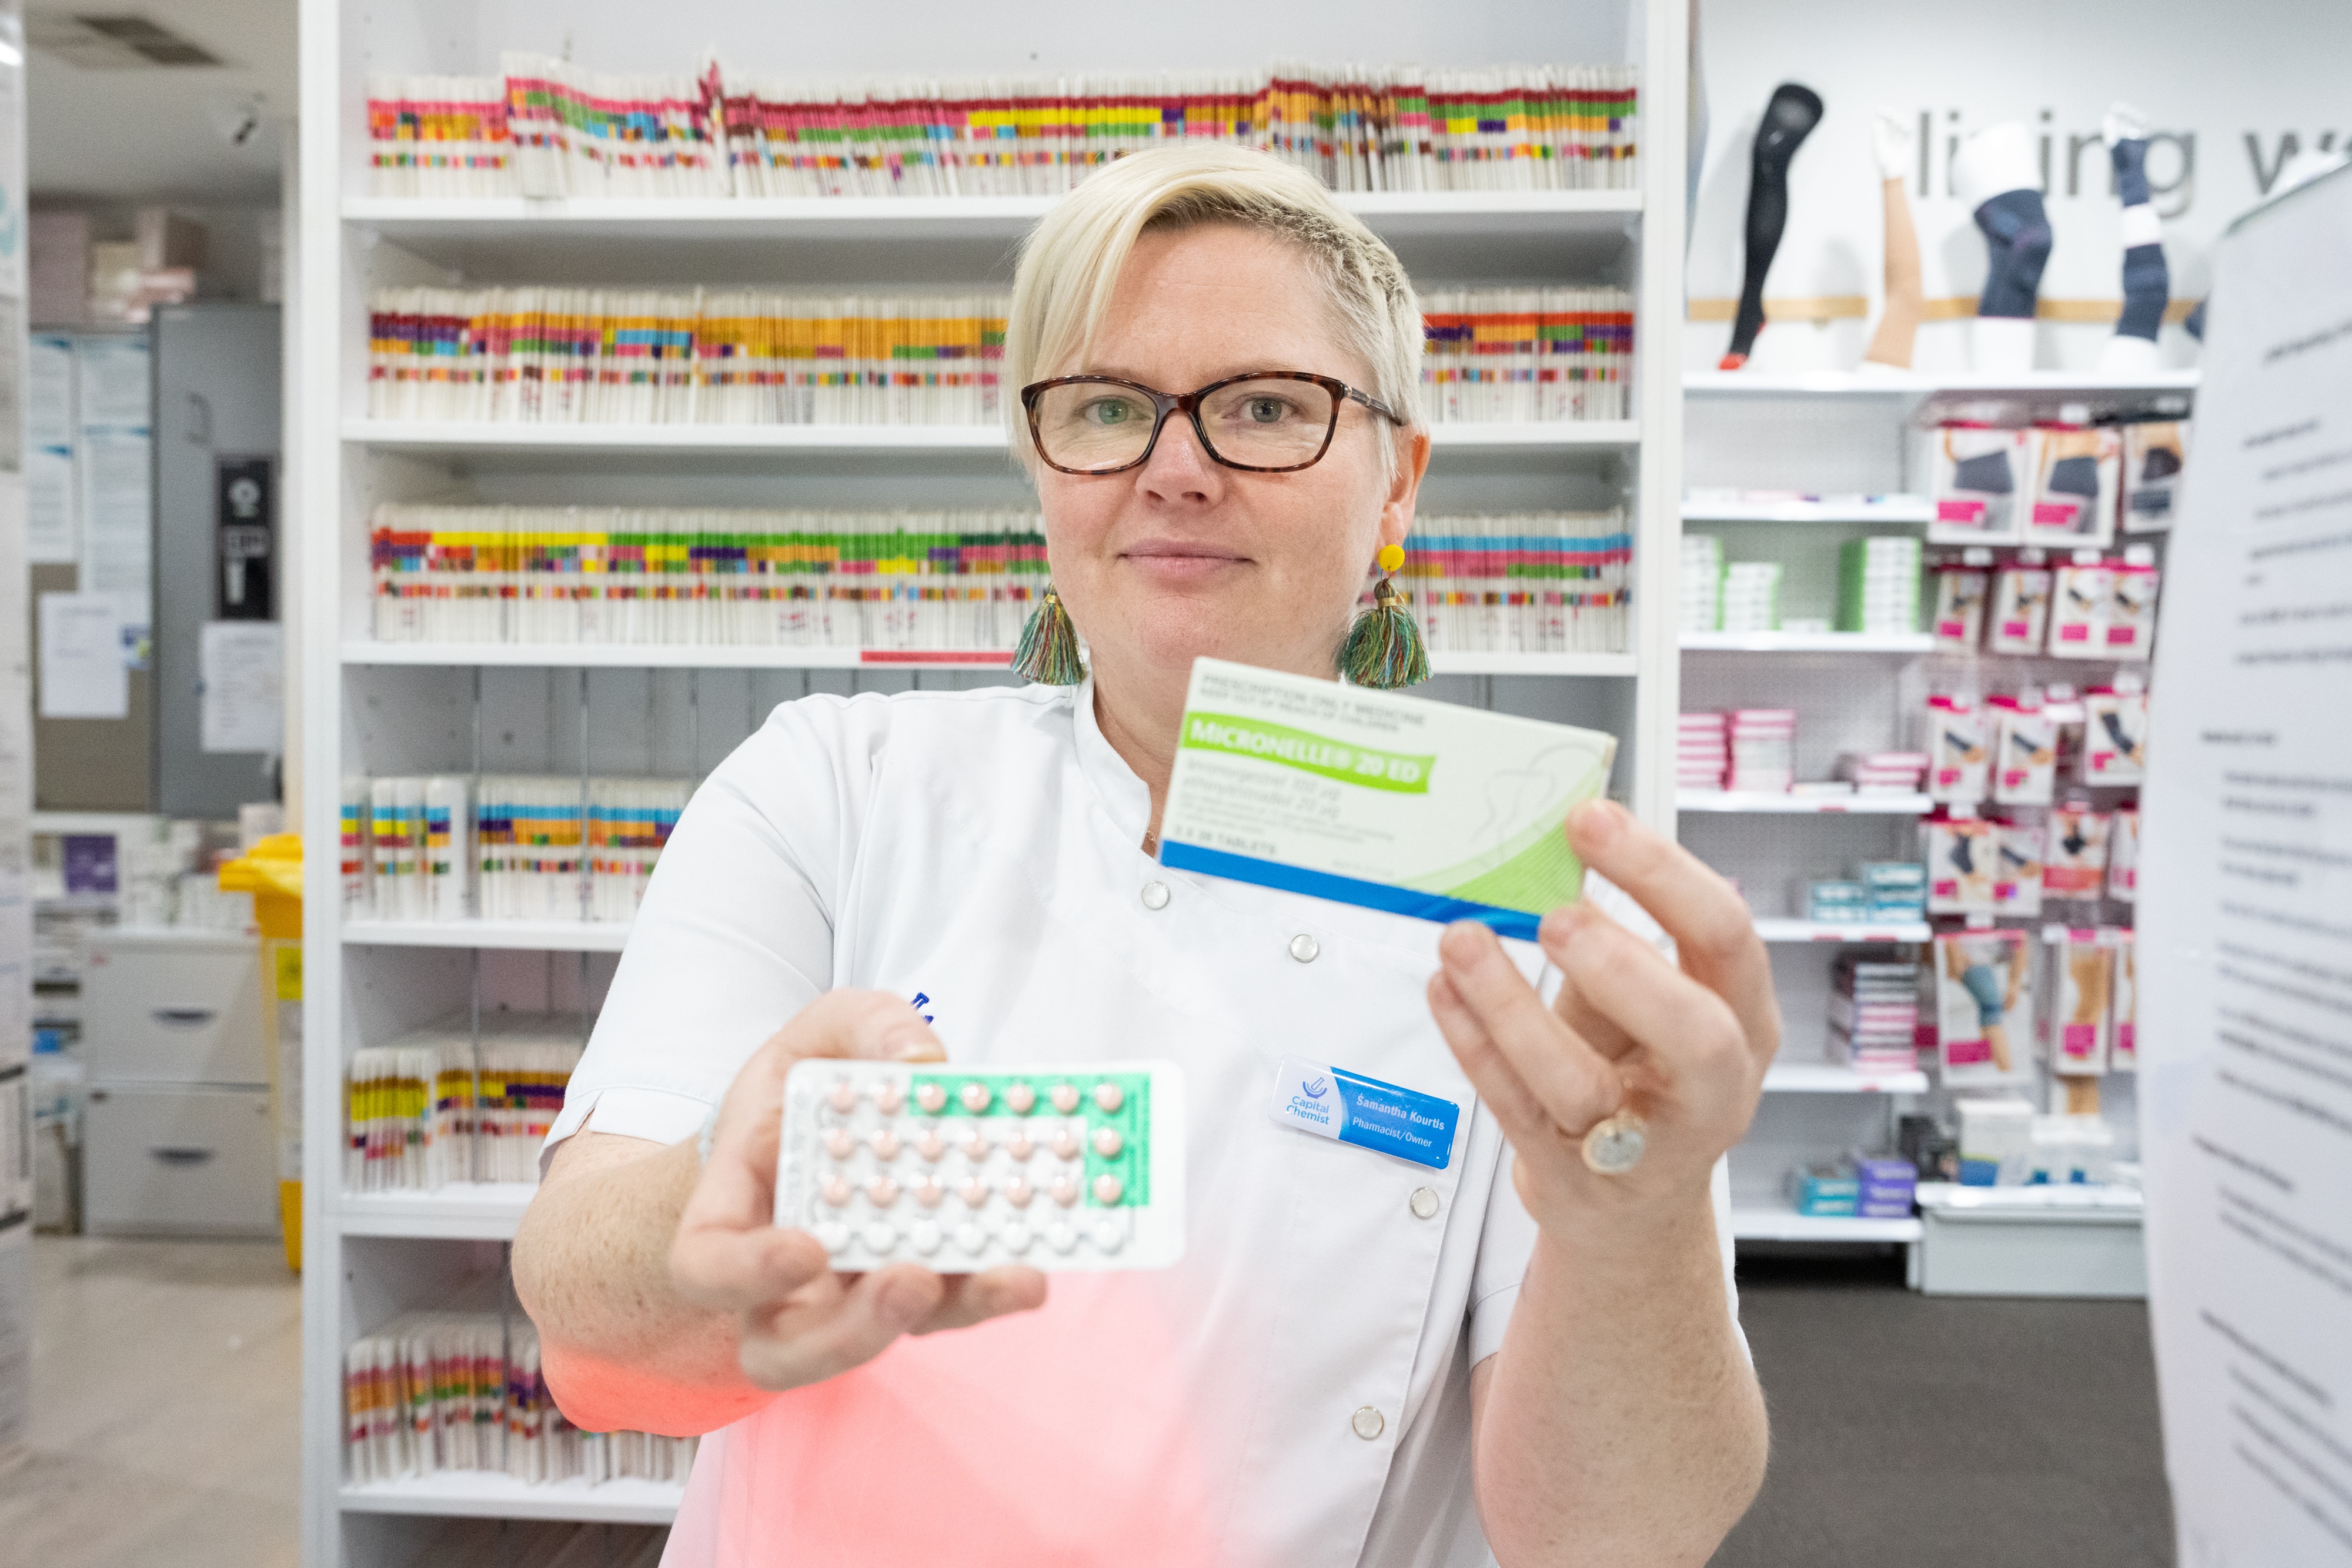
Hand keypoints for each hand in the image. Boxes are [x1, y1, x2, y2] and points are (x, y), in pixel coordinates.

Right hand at [669, 990, 1047, 1389]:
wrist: (821, 1124)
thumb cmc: (803, 1086)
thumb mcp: (822, 1032)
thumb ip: (864, 1027)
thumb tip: (920, 1058)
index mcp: (730, 1212)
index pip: (706, 1266)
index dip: (746, 1273)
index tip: (806, 1249)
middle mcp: (778, 1280)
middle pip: (790, 1345)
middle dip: (857, 1326)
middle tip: (916, 1280)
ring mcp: (847, 1298)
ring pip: (882, 1339)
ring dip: (951, 1313)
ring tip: (1015, 1278)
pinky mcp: (915, 1296)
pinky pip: (947, 1307)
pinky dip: (992, 1287)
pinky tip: (1036, 1260)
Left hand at [1426, 800, 1779, 1230]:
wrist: (1631, 1213)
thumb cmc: (1641, 1085)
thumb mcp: (1648, 1007)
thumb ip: (1614, 943)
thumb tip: (1550, 854)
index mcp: (1743, 1022)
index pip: (1726, 936)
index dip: (1661, 873)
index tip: (1591, 821)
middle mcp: (1710, 1089)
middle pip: (1693, 1031)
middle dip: (1622, 965)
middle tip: (1557, 915)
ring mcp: (1643, 1145)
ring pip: (1579, 1081)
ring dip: (1512, 1005)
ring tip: (1463, 943)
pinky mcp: (1572, 1178)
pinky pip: (1514, 1107)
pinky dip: (1473, 1045)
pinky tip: (1444, 991)